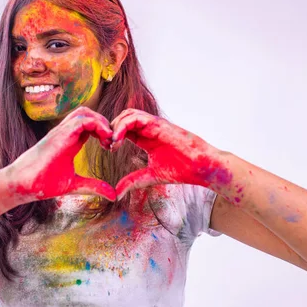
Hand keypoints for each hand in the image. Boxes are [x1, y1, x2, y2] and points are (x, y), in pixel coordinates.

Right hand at [6, 107, 115, 202]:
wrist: (22, 184)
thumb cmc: (43, 184)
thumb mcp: (75, 185)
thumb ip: (94, 187)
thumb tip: (113, 195)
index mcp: (69, 141)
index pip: (89, 125)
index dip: (104, 131)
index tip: (111, 147)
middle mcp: (65, 133)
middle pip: (88, 113)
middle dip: (104, 123)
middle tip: (113, 141)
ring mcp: (61, 132)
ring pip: (84, 112)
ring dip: (101, 122)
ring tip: (109, 139)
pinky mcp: (59, 135)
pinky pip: (81, 120)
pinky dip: (97, 125)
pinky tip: (105, 140)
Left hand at [110, 109, 229, 198]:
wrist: (201, 167)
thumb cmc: (182, 170)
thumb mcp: (151, 176)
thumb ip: (133, 181)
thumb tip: (116, 193)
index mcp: (146, 138)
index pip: (123, 129)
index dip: (112, 136)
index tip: (106, 149)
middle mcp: (149, 128)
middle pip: (123, 118)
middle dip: (111, 128)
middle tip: (105, 144)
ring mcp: (154, 125)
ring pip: (128, 114)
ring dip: (116, 125)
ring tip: (111, 142)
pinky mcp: (159, 125)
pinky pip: (137, 118)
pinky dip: (123, 126)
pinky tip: (118, 140)